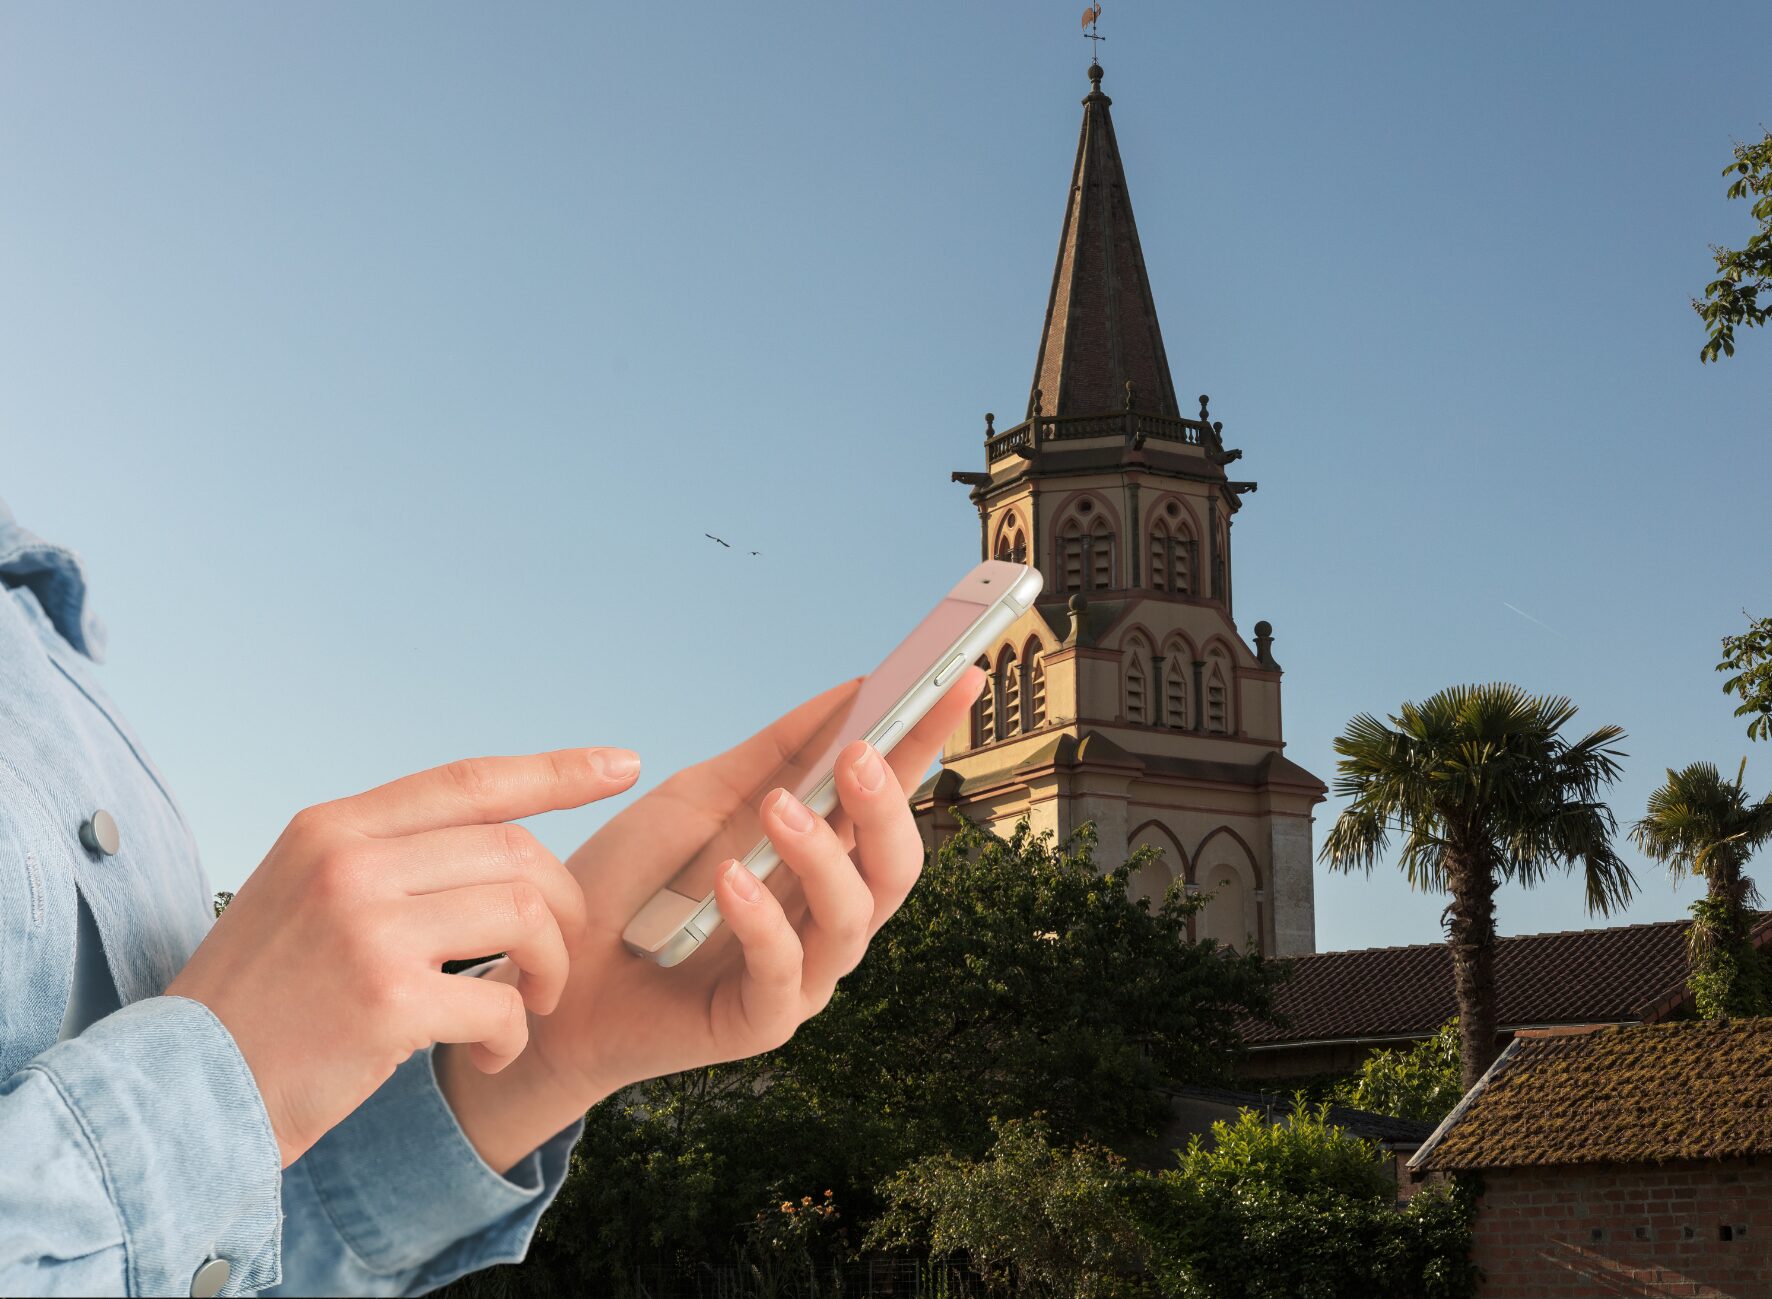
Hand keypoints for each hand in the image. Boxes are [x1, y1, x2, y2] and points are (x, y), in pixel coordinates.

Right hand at [166, 748, 639, 1165]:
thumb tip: (497, 838)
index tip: (623, 764)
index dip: (557, 770)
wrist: (181, 1091)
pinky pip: (499, 1003)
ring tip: (529, 1004)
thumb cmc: (262, 999)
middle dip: (561, 908)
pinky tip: (489, 1053)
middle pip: (514, 852)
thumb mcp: (304, 891)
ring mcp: (366, 927)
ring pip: (523, 915)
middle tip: (552, 961)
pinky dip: (513, 1035)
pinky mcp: (384, 1001)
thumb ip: (386, 854)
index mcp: (333, 826)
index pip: (469, 780)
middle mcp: (350, 861)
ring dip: (549, 969)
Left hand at [436, 669, 984, 1170]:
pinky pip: (785, 972)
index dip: (927, 740)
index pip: (889, 796)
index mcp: (819, 858)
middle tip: (861, 754)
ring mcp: (800, 972)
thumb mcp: (699, 799)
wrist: (552, 977)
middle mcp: (823, 915)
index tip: (960, 677)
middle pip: (897, 866)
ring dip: (822, 855)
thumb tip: (853, 688)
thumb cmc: (630, 889)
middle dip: (889, 807)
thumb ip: (774, 754)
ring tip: (778, 808)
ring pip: (854, 917)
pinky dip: (763, 921)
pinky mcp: (758, 1020)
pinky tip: (731, 879)